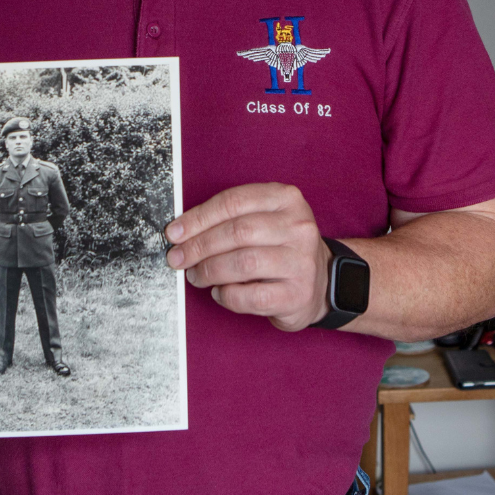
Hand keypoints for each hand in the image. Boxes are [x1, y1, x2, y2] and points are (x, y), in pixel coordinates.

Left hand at [162, 183, 331, 331]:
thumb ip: (227, 219)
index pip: (232, 202)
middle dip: (198, 247)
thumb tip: (181, 231)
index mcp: (286, 199)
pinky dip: (227, 295)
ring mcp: (302, 262)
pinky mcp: (299, 294)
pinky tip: (220, 292)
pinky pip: (252, 296)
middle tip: (178, 258)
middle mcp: (299, 227)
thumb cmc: (278, 248)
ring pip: (243, 263)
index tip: (174, 233)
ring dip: (210, 271)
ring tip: (196, 276)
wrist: (320, 282)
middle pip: (236, 232)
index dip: (197, 218)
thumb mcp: (261, 220)